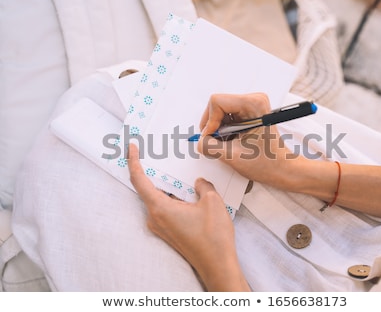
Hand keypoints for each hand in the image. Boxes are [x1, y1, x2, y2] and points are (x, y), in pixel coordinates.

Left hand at [127, 144, 249, 290]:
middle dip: (153, 171)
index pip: (139, 180)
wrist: (217, 265)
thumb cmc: (213, 237)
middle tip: (158, 154)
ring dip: (167, 186)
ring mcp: (161, 227)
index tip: (131, 147)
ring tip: (178, 172)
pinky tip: (187, 192)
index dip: (133, 161)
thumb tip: (198, 183)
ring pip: (158, 199)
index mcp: (160, 208)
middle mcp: (154, 219)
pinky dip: (172, 198)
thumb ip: (203, 186)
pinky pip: (165, 209)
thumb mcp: (212, 202)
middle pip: (148, 189)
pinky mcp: (169, 233)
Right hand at [197, 93, 306, 190]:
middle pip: (217, 105)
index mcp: (254, 104)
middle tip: (216, 142)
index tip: (211, 138)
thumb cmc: (267, 163)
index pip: (217, 102)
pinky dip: (222, 131)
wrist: (281, 168)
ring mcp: (250, 106)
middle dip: (213, 126)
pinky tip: (231, 141)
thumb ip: (210, 147)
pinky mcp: (248, 113)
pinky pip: (225, 117)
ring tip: (228, 144)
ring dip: (217, 130)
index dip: (210, 121)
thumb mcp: (233, 156)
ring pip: (219, 112)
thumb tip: (199, 141)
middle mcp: (253, 100)